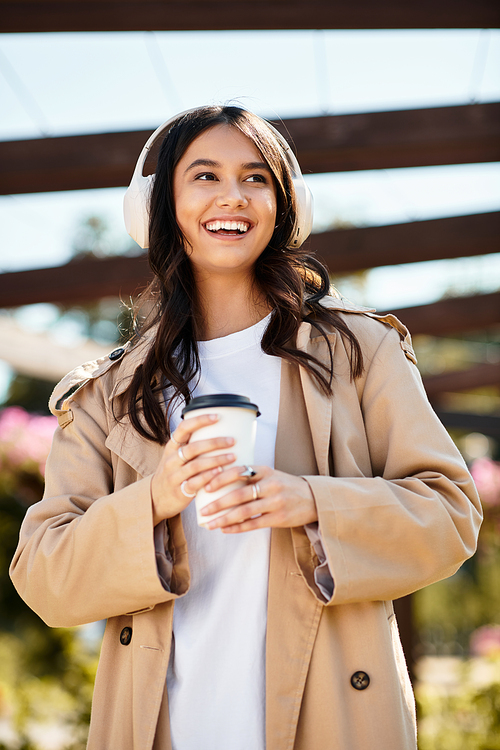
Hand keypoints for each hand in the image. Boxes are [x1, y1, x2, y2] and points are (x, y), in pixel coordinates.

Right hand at [151, 414, 235, 525]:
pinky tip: (220, 473)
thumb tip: (221, 429)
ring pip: (195, 465)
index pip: (184, 428)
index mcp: (172, 446)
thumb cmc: (174, 472)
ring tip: (232, 457)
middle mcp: (171, 459)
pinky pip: (194, 483)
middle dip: (214, 443)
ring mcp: (174, 476)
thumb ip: (192, 445)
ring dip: (216, 460)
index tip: (217, 417)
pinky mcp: (179, 491)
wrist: (156, 498)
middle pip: (193, 447)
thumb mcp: (176, 455)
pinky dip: (208, 477)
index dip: (200, 420)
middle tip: (232, 440)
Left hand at [199, 465, 317, 532]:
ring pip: (244, 512)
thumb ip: (251, 477)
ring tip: (210, 524)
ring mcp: (275, 502)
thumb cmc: (286, 485)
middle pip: (239, 494)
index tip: (207, 486)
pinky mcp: (279, 518)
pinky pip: (254, 524)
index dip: (221, 479)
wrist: (314, 498)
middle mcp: (270, 485)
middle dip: (218, 504)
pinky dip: (237, 527)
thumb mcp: (271, 474)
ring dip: (224, 518)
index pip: (239, 471)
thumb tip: (220, 481)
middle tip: (203, 511)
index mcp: (266, 471)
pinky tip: (225, 529)